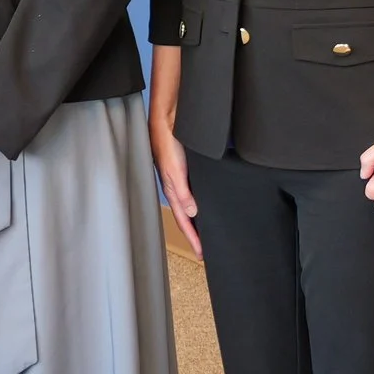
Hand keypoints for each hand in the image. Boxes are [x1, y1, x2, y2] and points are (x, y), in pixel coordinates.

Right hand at [149, 103, 201, 259]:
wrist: (167, 120)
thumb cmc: (168, 144)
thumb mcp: (176, 170)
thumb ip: (183, 192)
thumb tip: (193, 212)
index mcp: (173, 191)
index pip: (184, 221)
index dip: (193, 238)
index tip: (202, 253)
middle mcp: (177, 188)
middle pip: (186, 217)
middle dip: (194, 234)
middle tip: (204, 249)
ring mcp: (180, 180)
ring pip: (189, 207)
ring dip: (197, 220)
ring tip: (206, 232)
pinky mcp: (185, 171)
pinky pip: (193, 193)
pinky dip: (198, 205)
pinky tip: (205, 205)